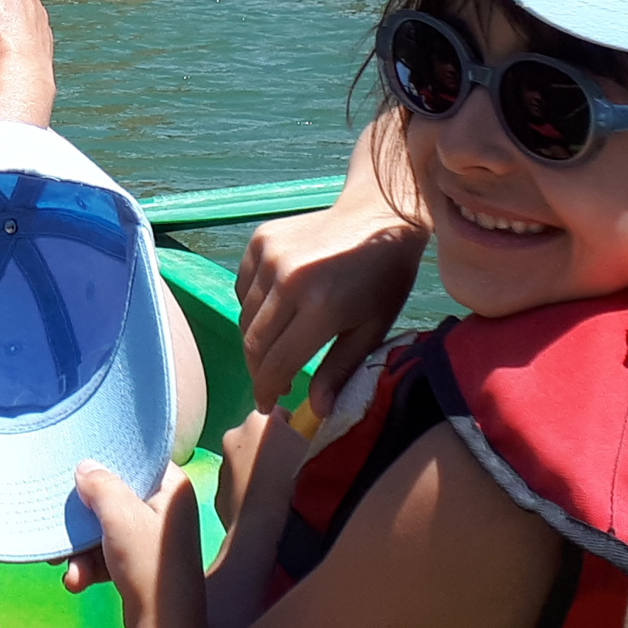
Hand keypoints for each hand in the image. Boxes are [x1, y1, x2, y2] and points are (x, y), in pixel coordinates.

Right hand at [60, 461, 198, 620]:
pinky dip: (92, 565)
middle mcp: (166, 509)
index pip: (137, 460)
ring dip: (82, 548)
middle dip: (85, 519)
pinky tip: (76, 582)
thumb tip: (86, 467)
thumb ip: (100, 485)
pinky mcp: (142, 564)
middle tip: (62, 526)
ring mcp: (154, 538)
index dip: (108, 462)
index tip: (79, 466)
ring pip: (107, 528)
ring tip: (67, 567)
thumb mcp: (120, 517)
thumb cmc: (147, 563)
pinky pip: (110, 552)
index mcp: (172, 488)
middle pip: (116, 498)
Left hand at [214, 407, 309, 528]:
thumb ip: (313, 437)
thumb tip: (311, 438)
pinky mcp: (217, 492)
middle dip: (273, 448)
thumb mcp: (319, 452)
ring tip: (279, 494)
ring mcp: (222, 464)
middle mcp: (234, 435)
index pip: (280, 414)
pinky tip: (264, 508)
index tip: (305, 447)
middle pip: (259, 436)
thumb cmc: (298, 485)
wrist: (265, 528)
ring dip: (259, 471)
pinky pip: (238, 486)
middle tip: (293, 471)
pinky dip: (248, 492)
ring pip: (245, 461)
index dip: (295, 430)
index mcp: (260, 419)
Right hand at [236, 120, 426, 416]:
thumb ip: (340, 370)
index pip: (277, 362)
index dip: (267, 389)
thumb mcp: (371, 330)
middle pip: (254, 342)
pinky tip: (274, 313)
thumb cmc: (384, 279)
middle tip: (271, 385)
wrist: (377, 216)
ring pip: (245, 316)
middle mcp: (287, 281)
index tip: (266, 404)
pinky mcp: (260, 240)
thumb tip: (316, 410)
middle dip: (258, 371)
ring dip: (255, 341)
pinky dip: (252, 307)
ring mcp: (269, 256)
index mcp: (320, 308)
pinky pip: (243, 288)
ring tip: (275, 351)